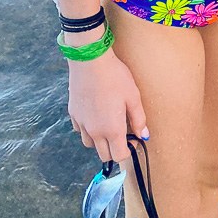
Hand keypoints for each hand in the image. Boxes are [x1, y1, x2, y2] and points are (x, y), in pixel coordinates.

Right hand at [67, 48, 148, 162]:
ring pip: (90, 144)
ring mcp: (82, 124)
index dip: (128, 151)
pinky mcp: (73, 114)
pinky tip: (95, 113)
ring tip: (107, 123)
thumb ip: (139, 119)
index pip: (119, 156)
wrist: (90, 61)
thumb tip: (144, 135)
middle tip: (121, 131)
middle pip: (104, 155)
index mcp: (112, 130)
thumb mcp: (133, 96)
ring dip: (100, 141)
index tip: (132, 139)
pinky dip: (88, 128)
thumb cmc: (115, 77)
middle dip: (114, 149)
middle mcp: (95, 132)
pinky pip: (80, 130)